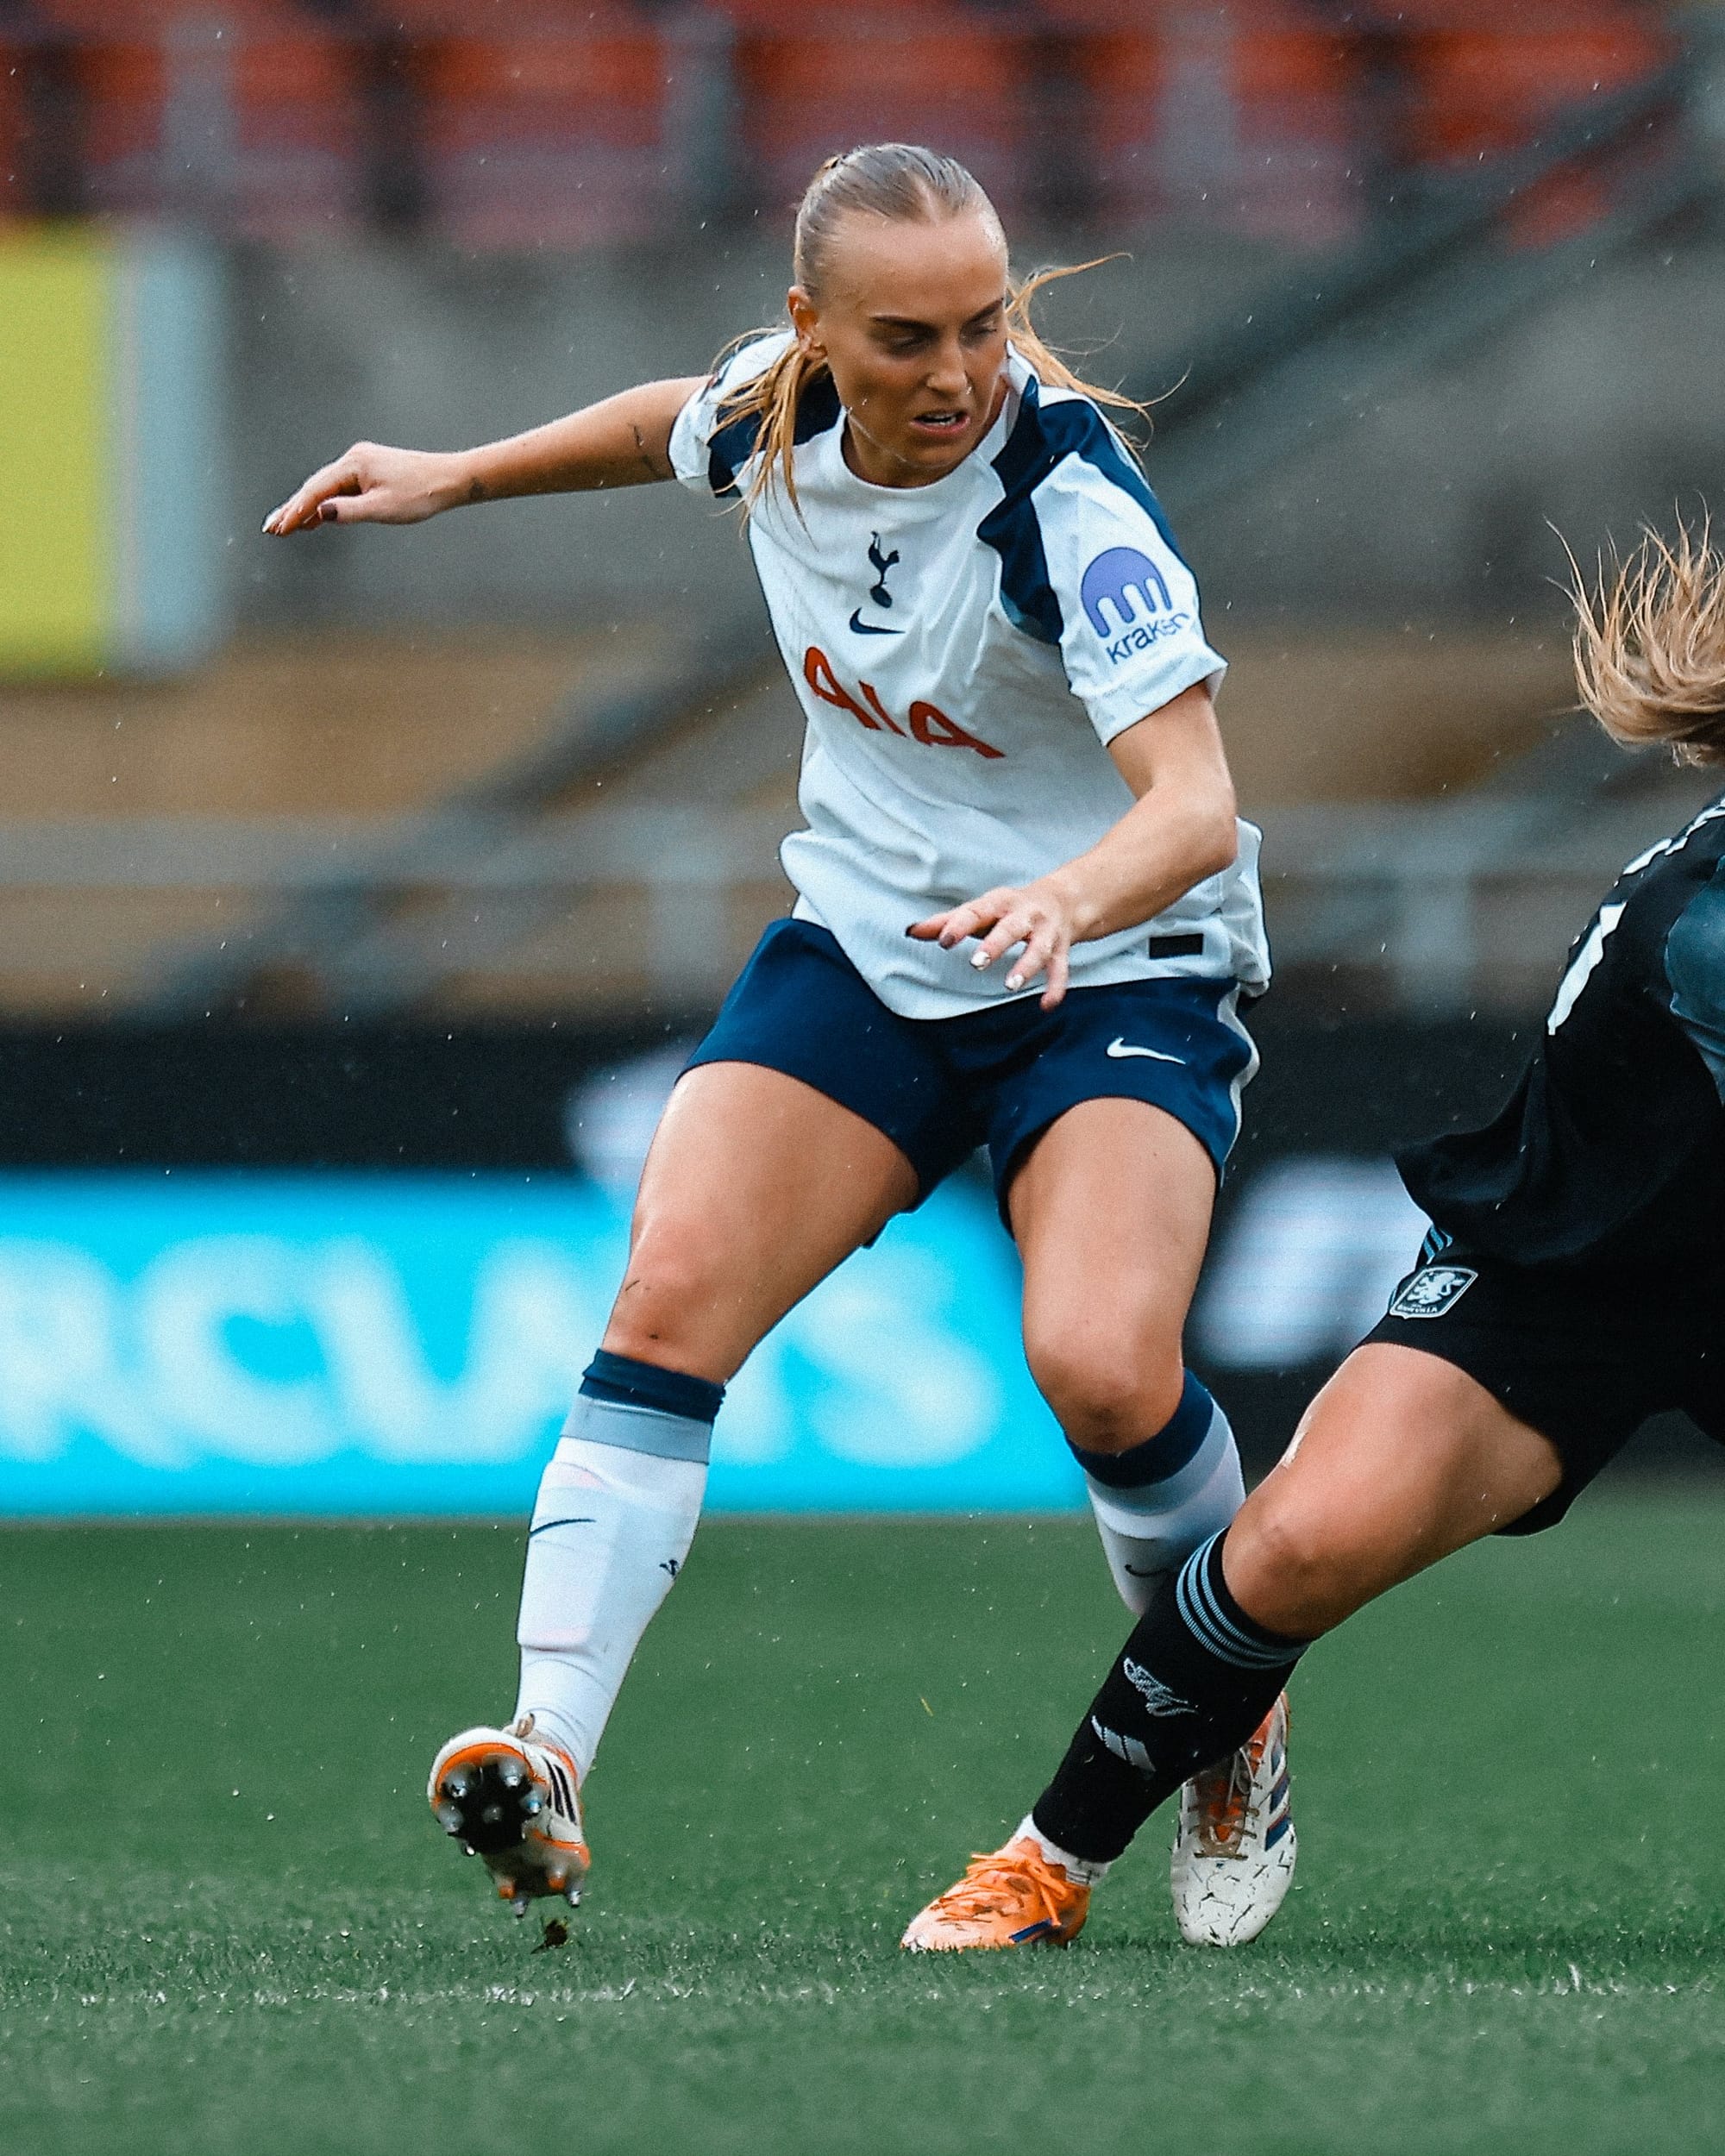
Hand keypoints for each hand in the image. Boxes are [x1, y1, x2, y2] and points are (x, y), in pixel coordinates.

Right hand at [262, 442, 468, 534]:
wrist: (449, 479)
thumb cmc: (420, 494)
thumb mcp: (383, 509)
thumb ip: (349, 512)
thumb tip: (319, 513)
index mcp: (354, 464)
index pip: (316, 490)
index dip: (295, 510)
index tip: (278, 528)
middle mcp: (354, 458)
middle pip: (316, 486)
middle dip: (293, 508)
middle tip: (270, 529)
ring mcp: (361, 462)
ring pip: (327, 487)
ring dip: (307, 507)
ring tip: (286, 526)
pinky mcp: (370, 469)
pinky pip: (341, 487)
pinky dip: (327, 502)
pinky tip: (316, 518)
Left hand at [907, 877, 1084, 1008]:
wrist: (1064, 900)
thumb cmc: (1010, 909)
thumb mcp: (981, 910)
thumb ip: (947, 922)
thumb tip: (911, 931)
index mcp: (1000, 903)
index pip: (978, 912)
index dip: (960, 925)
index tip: (944, 940)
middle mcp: (1025, 915)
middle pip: (1010, 928)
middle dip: (995, 944)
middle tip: (977, 962)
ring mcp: (1045, 933)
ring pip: (1038, 949)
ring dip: (1026, 967)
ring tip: (1010, 985)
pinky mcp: (1061, 950)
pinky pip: (1060, 969)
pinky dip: (1055, 988)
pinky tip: (1045, 1006)